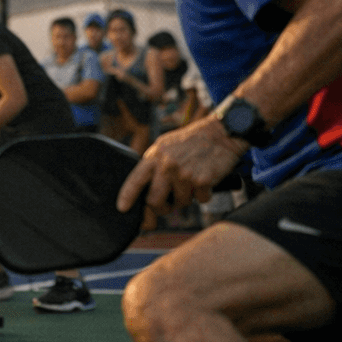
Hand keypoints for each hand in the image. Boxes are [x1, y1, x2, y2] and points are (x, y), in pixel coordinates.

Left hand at [116, 115, 246, 214]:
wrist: (220, 133)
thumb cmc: (191, 142)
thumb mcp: (166, 145)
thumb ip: (155, 164)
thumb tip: (146, 189)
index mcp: (155, 156)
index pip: (136, 179)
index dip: (127, 196)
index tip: (122, 208)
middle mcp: (167, 165)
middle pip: (155, 201)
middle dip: (161, 208)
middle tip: (167, 206)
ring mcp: (184, 174)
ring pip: (180, 202)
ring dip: (187, 198)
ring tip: (192, 182)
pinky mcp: (202, 181)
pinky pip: (201, 200)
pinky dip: (204, 195)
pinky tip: (206, 180)